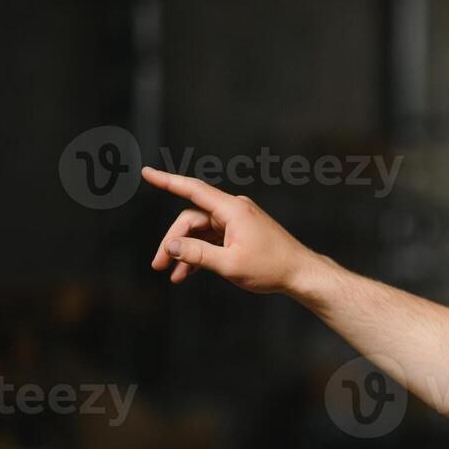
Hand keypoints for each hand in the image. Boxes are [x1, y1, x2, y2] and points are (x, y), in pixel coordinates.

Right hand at [141, 166, 324, 294]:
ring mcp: (237, 222)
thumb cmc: (272, 268)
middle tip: (159, 265)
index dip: (167, 181)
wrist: (301, 274)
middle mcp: (233, 211)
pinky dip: (200, 254)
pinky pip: (212, 239)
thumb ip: (197, 254)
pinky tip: (187, 273)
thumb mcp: (230, 264)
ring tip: (173, 276)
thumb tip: (171, 246)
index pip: (193, 190)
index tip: (146, 173)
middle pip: (191, 220)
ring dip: (185, 252)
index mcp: (232, 210)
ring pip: (200, 232)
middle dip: (173, 242)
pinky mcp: (239, 233)